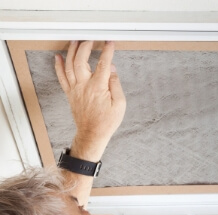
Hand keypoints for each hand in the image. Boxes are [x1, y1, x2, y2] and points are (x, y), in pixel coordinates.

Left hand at [54, 41, 125, 159]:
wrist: (92, 133)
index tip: (109, 43)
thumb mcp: (120, 104)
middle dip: (86, 47)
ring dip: (72, 52)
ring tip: (75, 42)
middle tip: (91, 40)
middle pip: (81, 60)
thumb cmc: (107, 121)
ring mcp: (75, 89)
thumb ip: (115, 84)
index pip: (103, 64)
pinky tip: (59, 57)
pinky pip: (62, 77)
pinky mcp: (70, 93)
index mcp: (98, 87)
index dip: (107, 51)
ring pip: (69, 66)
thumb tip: (112, 69)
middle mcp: (84, 85)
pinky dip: (59, 66)